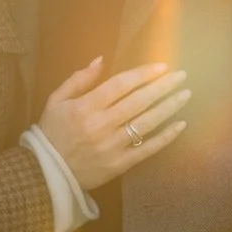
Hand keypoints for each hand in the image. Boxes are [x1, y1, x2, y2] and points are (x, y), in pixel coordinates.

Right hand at [38, 56, 191, 191]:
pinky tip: (181, 125)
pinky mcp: (119, 164)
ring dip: (169, 107)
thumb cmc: (51, 132)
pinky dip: (166, 137)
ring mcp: (112, 146)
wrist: (46, 173)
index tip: (162, 66)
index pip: (121, 85)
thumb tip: (101, 59)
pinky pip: (147, 149)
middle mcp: (101, 124)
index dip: (143, 74)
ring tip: (185, 95)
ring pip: (147, 123)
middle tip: (182, 76)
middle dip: (163, 87)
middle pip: (139, 101)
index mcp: (85, 106)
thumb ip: (79, 79)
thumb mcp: (56, 100)